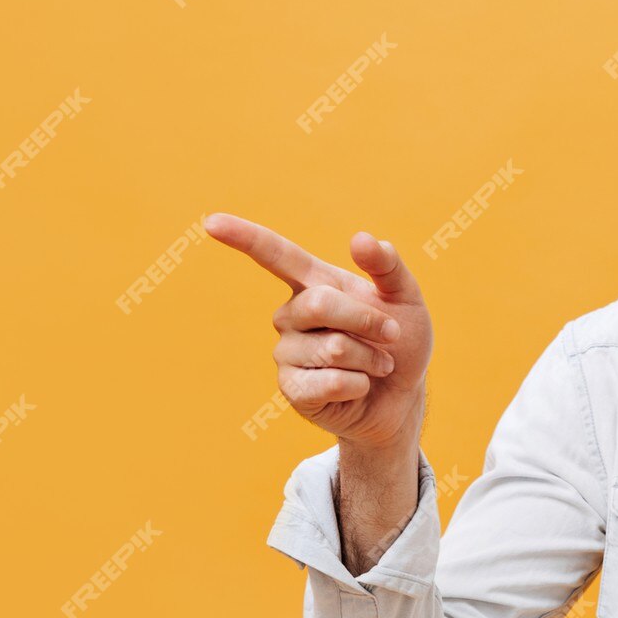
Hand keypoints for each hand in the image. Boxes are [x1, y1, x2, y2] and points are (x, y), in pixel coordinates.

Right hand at [204, 214, 431, 452]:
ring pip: (332, 348)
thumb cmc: (399, 341)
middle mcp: (290, 315)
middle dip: (366, 320)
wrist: (403, 395)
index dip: (243, 237)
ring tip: (376, 365)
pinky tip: (360, 387)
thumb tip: (359, 239)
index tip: (212, 221)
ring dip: (370, 358)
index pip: (273, 254)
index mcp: (312, 284)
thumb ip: (386, 266)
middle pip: (320, 304)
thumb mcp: (405, 297)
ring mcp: (287, 353)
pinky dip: (360, 384)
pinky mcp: (292, 389)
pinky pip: (331, 382)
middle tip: (391, 335)